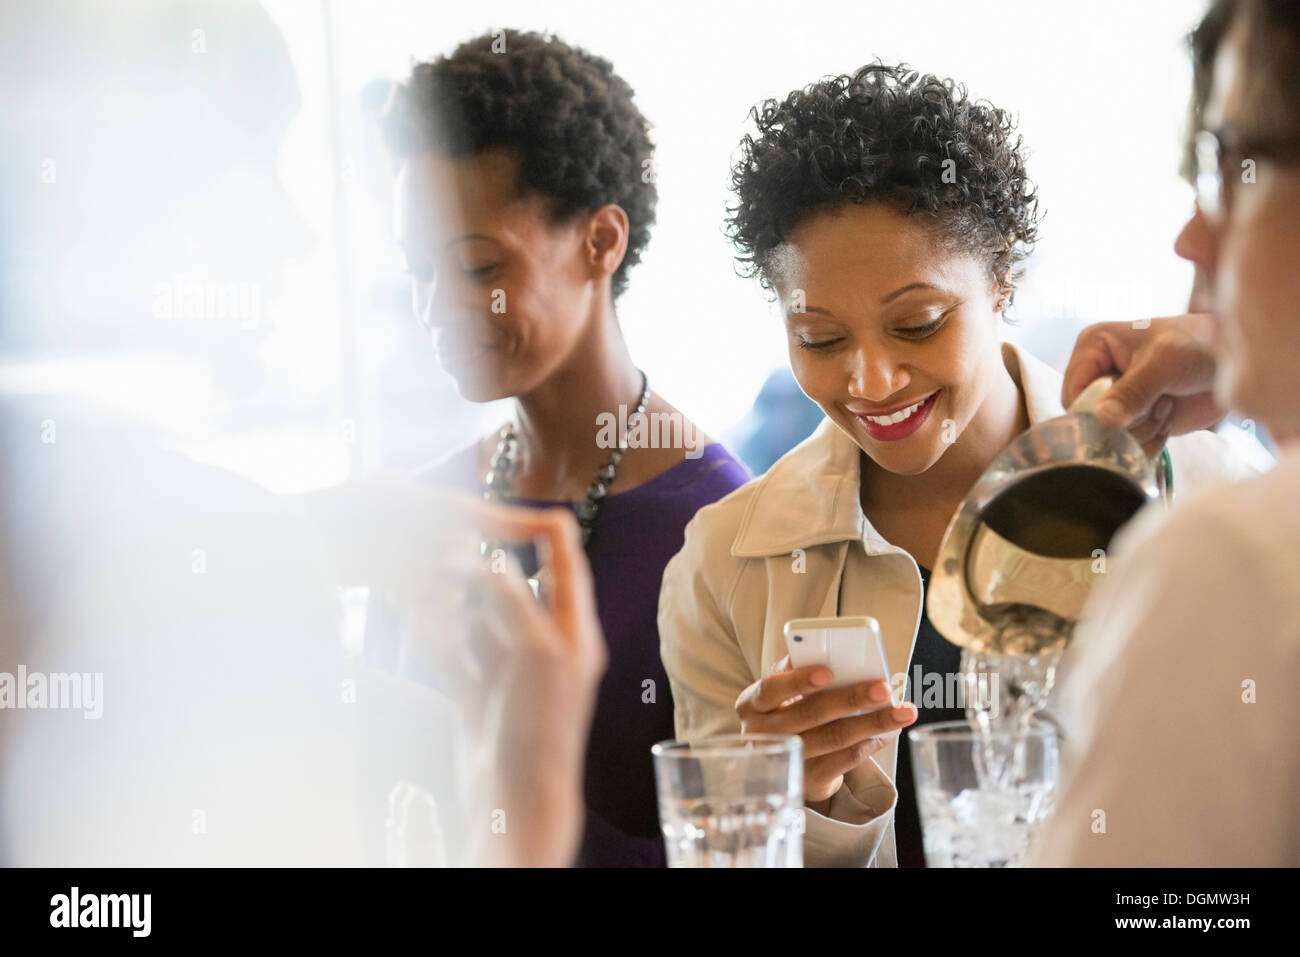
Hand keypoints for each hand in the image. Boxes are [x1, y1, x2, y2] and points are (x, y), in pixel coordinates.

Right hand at [418, 497, 605, 866]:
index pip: (567, 565)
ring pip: (480, 617)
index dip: (549, 532)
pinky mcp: (478, 692)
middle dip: (485, 568)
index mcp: (575, 631)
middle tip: (454, 544)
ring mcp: (511, 670)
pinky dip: (439, 635)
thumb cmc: (542, 729)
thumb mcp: (536, 650)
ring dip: (457, 600)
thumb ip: (515, 600)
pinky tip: (421, 619)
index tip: (525, 507)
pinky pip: (457, 649)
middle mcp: (546, 646)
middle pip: (516, 589)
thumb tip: (493, 559)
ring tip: (433, 577)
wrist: (516, 801)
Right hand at [735, 656, 916, 809]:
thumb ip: (798, 672)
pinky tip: (888, 731)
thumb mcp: (782, 691)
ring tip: (902, 711)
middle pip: (810, 714)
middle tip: (884, 688)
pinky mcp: (808, 782)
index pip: (772, 688)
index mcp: (751, 704)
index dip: (799, 680)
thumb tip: (839, 657)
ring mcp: (786, 761)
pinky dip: (870, 743)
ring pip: (833, 738)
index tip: (829, 670)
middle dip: (850, 698)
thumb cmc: (785, 709)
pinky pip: (845, 761)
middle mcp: (763, 735)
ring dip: (872, 723)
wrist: (779, 760)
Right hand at [1062, 315, 1223, 459]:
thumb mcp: (1164, 363)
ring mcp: (1116, 398)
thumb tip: (1102, 419)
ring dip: (1142, 429)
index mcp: (1093, 347)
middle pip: (1088, 419)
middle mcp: (1098, 372)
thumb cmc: (1199, 346)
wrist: (1234, 361)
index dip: (1094, 409)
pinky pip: (1127, 444)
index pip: (1072, 393)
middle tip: (1157, 403)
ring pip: (1109, 436)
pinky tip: (1169, 419)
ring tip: (1167, 405)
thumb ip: (1133, 391)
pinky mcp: (1133, 419)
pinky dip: (1150, 440)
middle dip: (1125, 420)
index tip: (1128, 410)